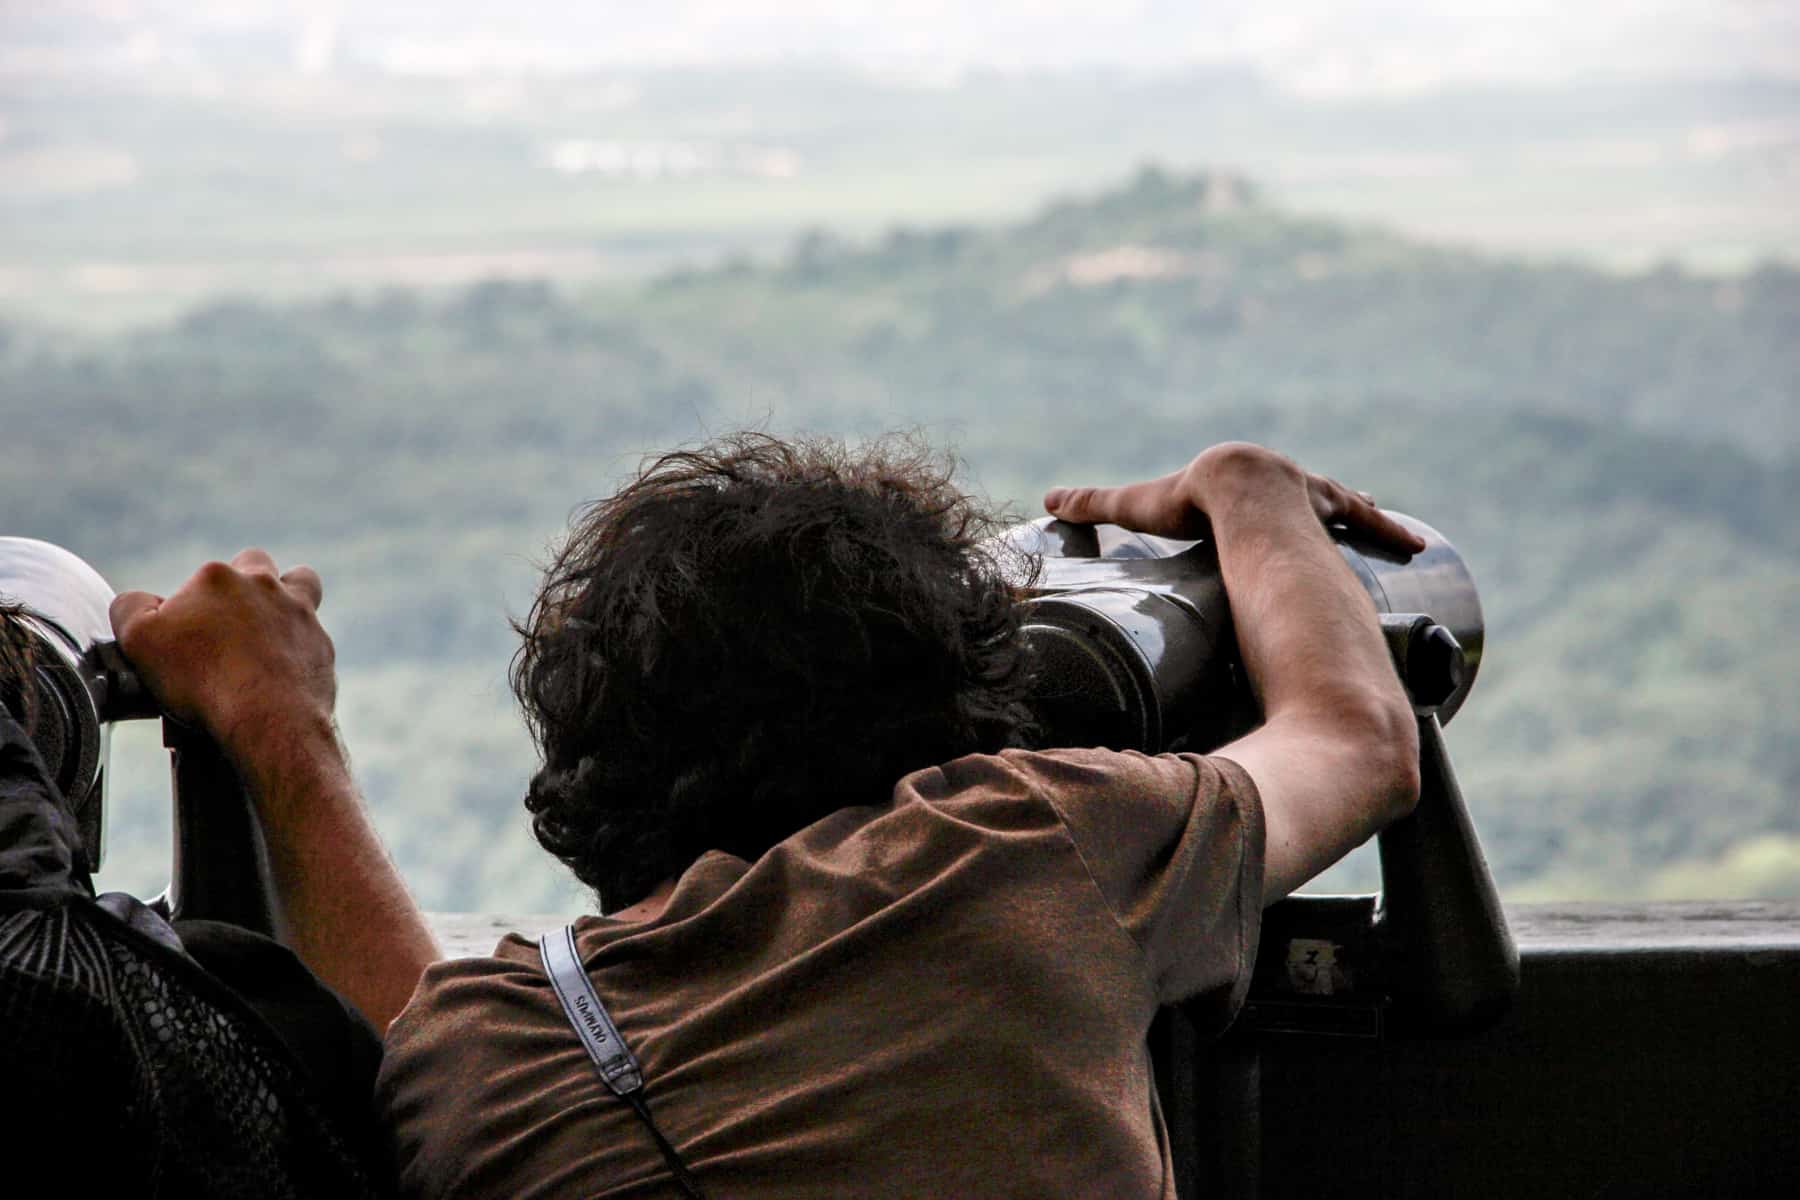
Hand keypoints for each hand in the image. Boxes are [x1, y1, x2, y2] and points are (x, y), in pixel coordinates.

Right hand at [109, 549, 335, 754]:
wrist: (268, 716)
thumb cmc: (202, 677)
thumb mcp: (139, 639)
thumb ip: (130, 608)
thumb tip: (137, 601)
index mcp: (218, 577)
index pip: (200, 579)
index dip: (190, 605)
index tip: (185, 637)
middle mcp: (265, 585)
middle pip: (254, 564)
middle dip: (242, 584)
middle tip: (227, 623)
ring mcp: (301, 613)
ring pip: (301, 583)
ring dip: (284, 597)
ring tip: (267, 626)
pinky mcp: (321, 645)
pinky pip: (312, 635)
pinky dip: (299, 647)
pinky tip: (282, 671)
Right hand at [1043, 441, 1424, 556]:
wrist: (1237, 493)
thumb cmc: (1188, 502)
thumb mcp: (1142, 506)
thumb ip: (1098, 506)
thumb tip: (1047, 502)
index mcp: (1241, 479)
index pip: (1252, 487)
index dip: (1256, 496)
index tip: (1265, 505)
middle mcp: (1286, 482)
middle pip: (1305, 493)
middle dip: (1319, 503)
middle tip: (1330, 519)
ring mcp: (1315, 495)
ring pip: (1346, 504)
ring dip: (1365, 517)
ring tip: (1389, 537)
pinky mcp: (1336, 511)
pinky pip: (1368, 522)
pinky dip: (1388, 532)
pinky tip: (1415, 547)